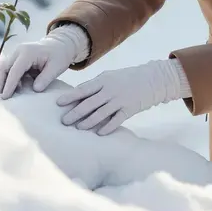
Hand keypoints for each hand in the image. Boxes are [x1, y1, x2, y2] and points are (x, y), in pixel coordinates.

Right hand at [0, 24, 88, 98]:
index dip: (9, 84)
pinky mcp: (17, 57)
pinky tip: (7, 90)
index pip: (15, 70)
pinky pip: (8, 68)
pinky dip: (6, 78)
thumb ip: (46, 78)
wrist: (60, 44)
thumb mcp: (57, 67)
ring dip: (1, 81)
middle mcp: (19, 51)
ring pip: (3, 67)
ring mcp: (16, 53)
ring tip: (0, 96)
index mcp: (28, 52)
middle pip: (3, 67)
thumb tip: (35, 89)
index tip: (5, 97)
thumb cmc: (59, 55)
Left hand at [56, 58, 191, 134]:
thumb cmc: (128, 78)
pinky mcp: (130, 109)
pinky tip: (99, 134)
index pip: (83, 89)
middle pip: (89, 103)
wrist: (153, 78)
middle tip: (64, 121)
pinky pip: (116, 120)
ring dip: (88, 122)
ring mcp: (120, 100)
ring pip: (101, 113)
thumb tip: (78, 95)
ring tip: (79, 128)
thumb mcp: (110, 77)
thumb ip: (96, 86)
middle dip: (75, 113)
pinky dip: (107, 127)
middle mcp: (110, 90)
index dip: (70, 97)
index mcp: (103, 80)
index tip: (58, 103)